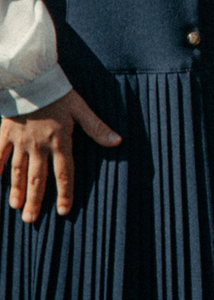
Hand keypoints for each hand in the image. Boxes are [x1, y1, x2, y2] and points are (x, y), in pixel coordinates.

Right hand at [0, 89, 119, 220]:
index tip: (63, 211)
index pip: (64, 173)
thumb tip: (117, 141)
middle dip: (35, 200)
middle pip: (38, 178)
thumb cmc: (60, 93)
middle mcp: (39, 146)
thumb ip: (97, 127)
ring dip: (16, 191)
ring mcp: (20, 142)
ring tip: (16, 207)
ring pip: (17, 172)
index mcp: (60, 141)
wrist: (32, 79)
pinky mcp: (5, 134)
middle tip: (31, 220)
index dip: (65, 193)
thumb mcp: (82, 108)